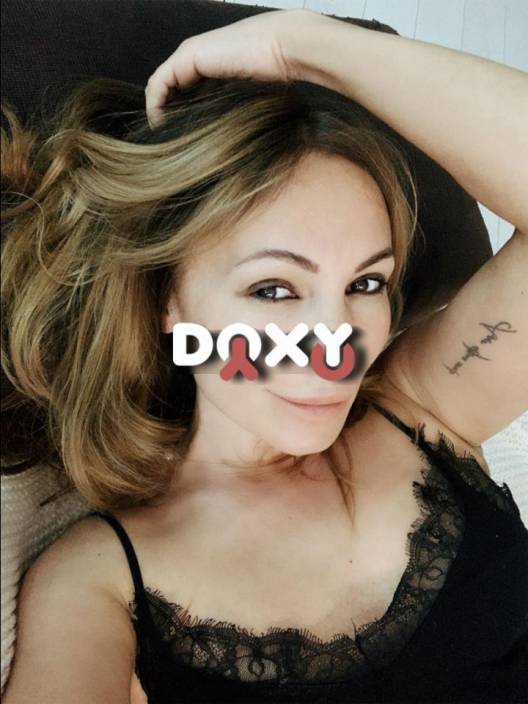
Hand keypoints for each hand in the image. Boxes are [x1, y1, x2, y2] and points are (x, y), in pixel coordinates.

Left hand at [144, 8, 322, 128]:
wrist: (283, 49)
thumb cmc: (275, 76)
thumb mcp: (244, 100)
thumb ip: (225, 110)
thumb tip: (219, 143)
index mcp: (209, 67)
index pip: (182, 94)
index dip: (176, 117)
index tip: (178, 143)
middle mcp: (195, 59)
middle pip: (170, 91)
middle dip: (167, 117)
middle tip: (168, 144)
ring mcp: (189, 55)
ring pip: (161, 88)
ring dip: (159, 113)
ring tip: (164, 139)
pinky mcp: (187, 56)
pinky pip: (159, 84)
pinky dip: (156, 106)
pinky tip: (162, 125)